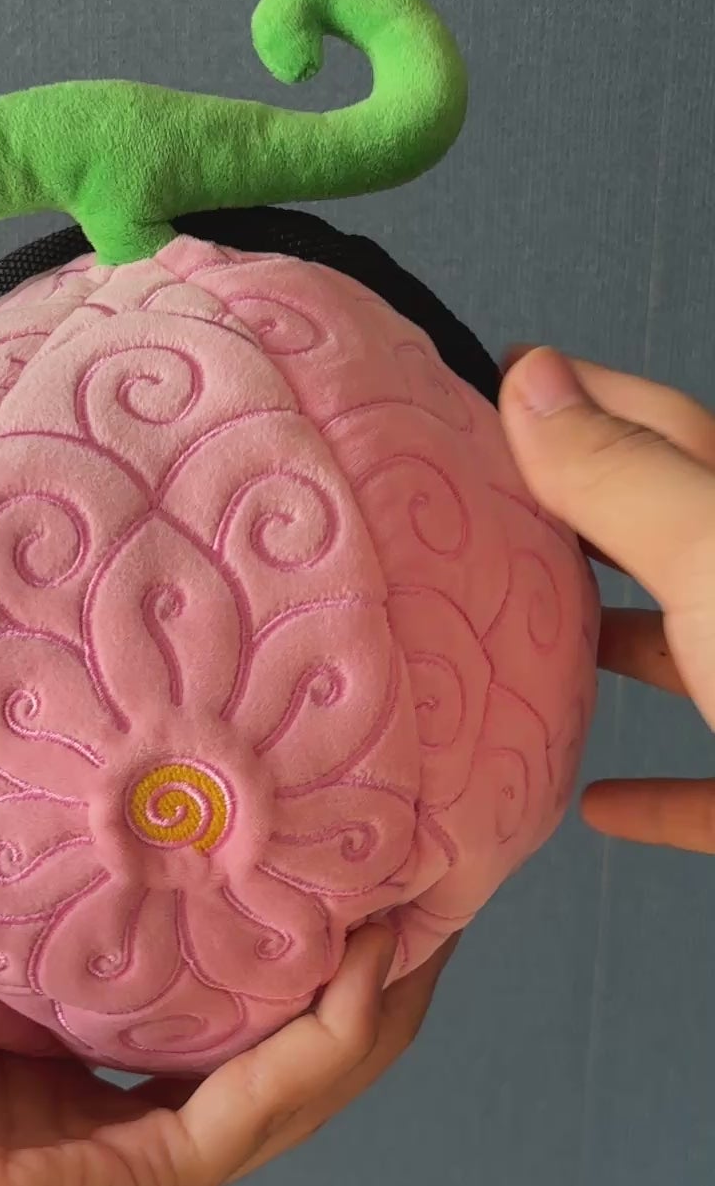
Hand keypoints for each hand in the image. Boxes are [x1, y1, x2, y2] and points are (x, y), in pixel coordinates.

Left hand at [0, 846, 452, 1185]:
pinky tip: (383, 958)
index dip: (229, 894)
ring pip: (309, 1057)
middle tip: (392, 844)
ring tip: (433, 894)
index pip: (178, 966)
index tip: (264, 806)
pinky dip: (341, 1032)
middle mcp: (125, 1096)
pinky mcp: (169, 1174)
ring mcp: (158, 1141)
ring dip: (379, 983)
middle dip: (341, 938)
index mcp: (59, 1051)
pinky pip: (282, 1094)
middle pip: (269, 1011)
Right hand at [500, 349, 714, 851]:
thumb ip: (627, 479)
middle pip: (675, 535)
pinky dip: (658, 793)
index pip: (662, 426)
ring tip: (538, 634)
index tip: (493, 386)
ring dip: (619, 643)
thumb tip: (534, 382)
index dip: (578, 397)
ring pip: (699, 651)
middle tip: (491, 510)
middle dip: (586, 519)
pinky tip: (605, 802)